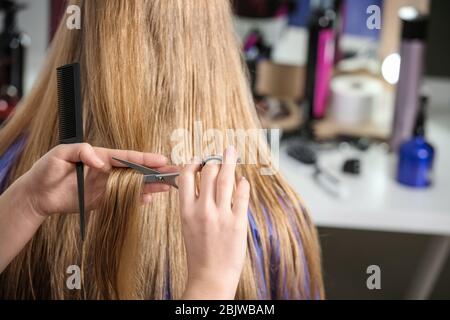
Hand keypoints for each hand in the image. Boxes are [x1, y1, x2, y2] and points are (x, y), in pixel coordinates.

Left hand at [19, 143, 171, 216]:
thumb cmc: (45, 170)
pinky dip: (136, 200)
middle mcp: (107, 171)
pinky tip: (147, 200)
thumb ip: (82, 152)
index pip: (126, 157)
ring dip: (149, 186)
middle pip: (135, 171)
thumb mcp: (60, 154)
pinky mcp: (102, 200)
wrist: (36, 195)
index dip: (144, 159)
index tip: (160, 159)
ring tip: (166, 187)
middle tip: (172, 172)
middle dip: (154, 171)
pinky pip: (123, 200)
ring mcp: (106, 186)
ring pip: (133, 185)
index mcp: (100, 157)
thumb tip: (100, 161)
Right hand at [179, 146, 249, 299]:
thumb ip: (192, 204)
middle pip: (208, 172)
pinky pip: (242, 194)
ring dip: (229, 161)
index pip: (186, 176)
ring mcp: (221, 215)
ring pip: (225, 178)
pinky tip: (242, 180)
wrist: (210, 276)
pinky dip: (242, 183)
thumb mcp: (188, 225)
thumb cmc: (199, 252)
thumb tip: (201, 182)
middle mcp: (202, 210)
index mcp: (186, 210)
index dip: (193, 163)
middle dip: (214, 160)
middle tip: (219, 156)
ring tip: (231, 152)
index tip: (199, 159)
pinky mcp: (238, 222)